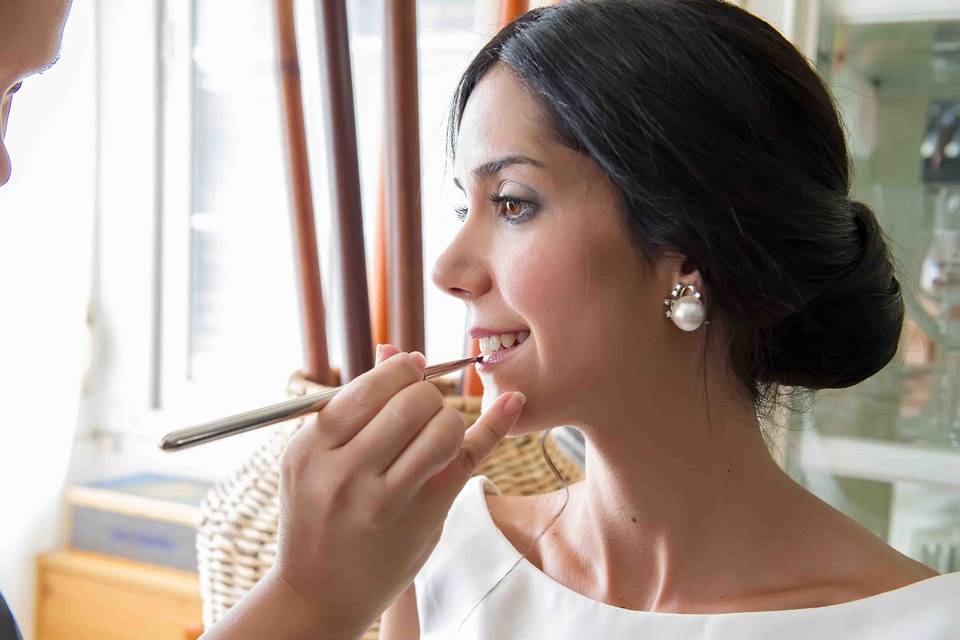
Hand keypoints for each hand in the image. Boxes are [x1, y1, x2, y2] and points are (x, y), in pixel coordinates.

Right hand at [270, 344, 525, 638]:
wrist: (317, 592)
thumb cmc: (318, 514)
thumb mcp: (317, 459)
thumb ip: (357, 406)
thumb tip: (397, 350)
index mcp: (309, 448)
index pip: (369, 387)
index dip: (402, 370)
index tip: (414, 368)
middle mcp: (343, 473)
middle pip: (411, 402)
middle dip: (427, 393)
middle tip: (424, 405)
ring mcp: (384, 500)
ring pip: (442, 426)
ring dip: (449, 417)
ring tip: (436, 430)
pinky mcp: (423, 517)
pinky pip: (468, 458)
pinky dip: (494, 425)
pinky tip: (512, 402)